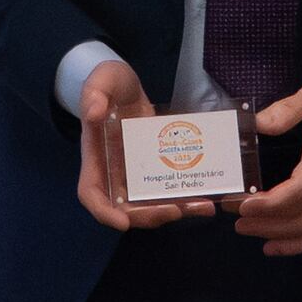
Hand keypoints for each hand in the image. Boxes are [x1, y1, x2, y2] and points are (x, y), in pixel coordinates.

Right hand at [70, 56, 216, 230]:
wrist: (129, 86)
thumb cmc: (111, 83)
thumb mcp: (103, 79)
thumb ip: (94, 93)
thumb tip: (93, 113)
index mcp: (96, 157)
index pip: (91, 193)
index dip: (104, 212)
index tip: (122, 222)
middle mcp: (114, 173)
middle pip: (125, 208)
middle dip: (149, 215)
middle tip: (175, 210)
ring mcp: (136, 174)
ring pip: (152, 204)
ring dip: (176, 210)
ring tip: (203, 207)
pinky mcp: (156, 170)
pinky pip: (169, 190)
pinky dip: (187, 198)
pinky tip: (210, 197)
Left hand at [232, 82, 301, 254]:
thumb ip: (286, 110)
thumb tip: (257, 124)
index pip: (297, 191)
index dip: (269, 204)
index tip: (242, 205)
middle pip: (299, 217)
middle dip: (264, 222)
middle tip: (235, 217)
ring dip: (276, 235)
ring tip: (246, 229)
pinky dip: (297, 245)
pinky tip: (274, 246)